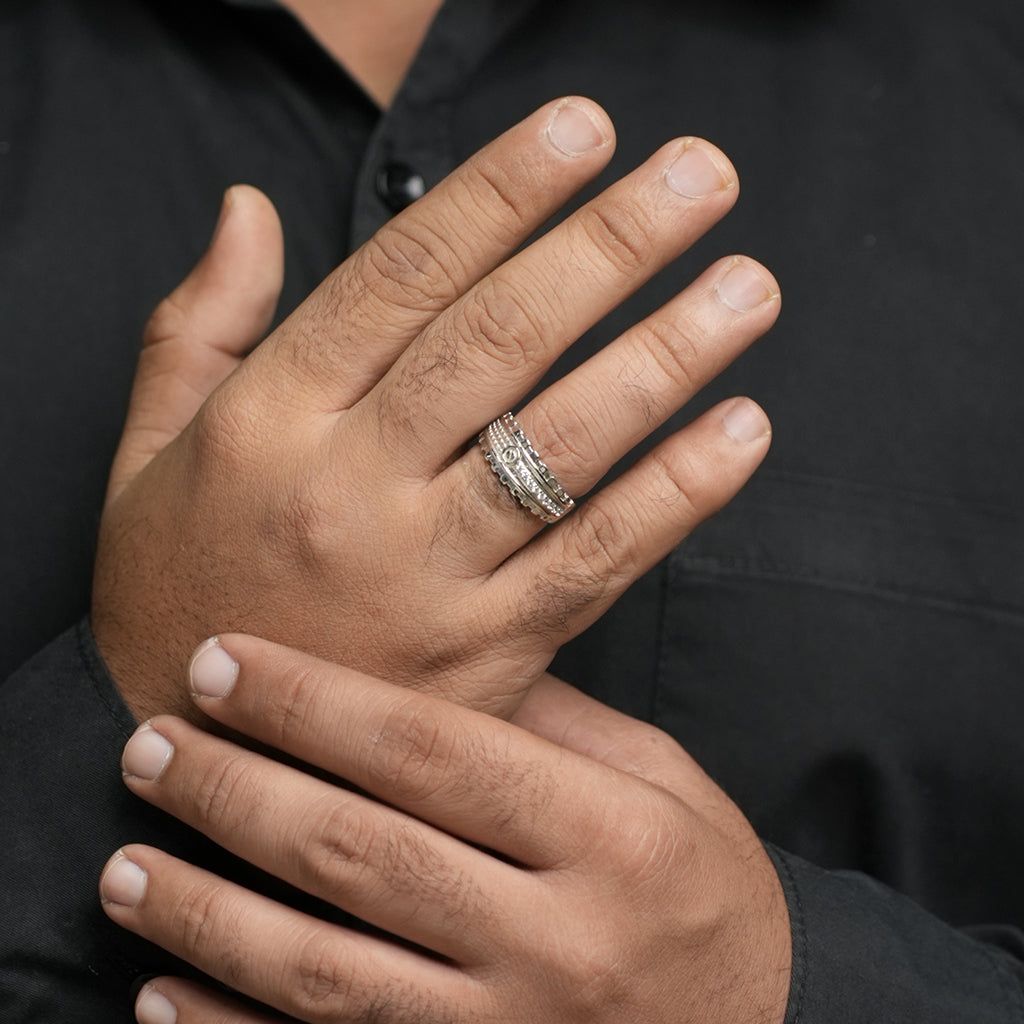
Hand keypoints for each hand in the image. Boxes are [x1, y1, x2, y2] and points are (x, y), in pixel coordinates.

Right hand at [93, 97, 779, 721]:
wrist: (202, 756)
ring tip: (746, 285)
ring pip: (560, 447)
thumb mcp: (146, 449)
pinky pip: (592, 564)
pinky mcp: (483, 658)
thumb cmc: (175, 585)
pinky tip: (740, 432)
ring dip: (665, 356)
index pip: (400, 277)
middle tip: (700, 178)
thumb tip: (246, 205)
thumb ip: (197, 322)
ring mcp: (423, 578)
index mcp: (268, 421)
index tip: (584, 131)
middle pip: (498, 342)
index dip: (499, 193)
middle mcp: (348, 490)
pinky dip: (674, 497)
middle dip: (610, 247)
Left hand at [100, 635, 790, 1022]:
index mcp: (612, 837)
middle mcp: (560, 940)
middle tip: (151, 744)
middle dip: (238, 791)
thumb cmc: (707, 886)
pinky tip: (162, 994)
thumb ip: (550, 725)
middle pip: (361, 853)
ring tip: (128, 862)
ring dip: (208, 915)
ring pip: (326, 973)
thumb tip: (427, 663)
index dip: (315, 701)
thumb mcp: (661, 781)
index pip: (433, 753)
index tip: (224, 662)